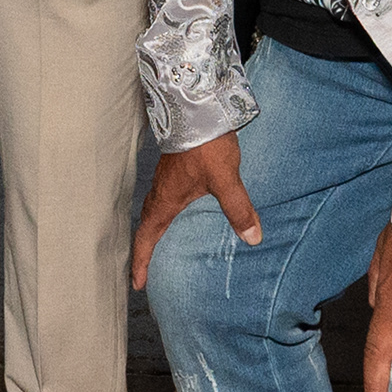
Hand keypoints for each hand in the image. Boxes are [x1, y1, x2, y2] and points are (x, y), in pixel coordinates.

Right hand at [129, 134, 259, 291]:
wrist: (196, 107)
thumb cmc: (205, 144)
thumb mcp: (224, 179)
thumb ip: (238, 209)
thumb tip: (253, 238)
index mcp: (165, 202)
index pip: (147, 239)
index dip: (141, 263)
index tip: (138, 284)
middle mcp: (160, 194)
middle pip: (146, 229)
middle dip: (145, 252)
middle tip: (145, 273)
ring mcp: (165, 181)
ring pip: (154, 213)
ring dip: (153, 233)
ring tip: (160, 247)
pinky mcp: (174, 170)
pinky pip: (163, 200)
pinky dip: (165, 215)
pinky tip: (180, 214)